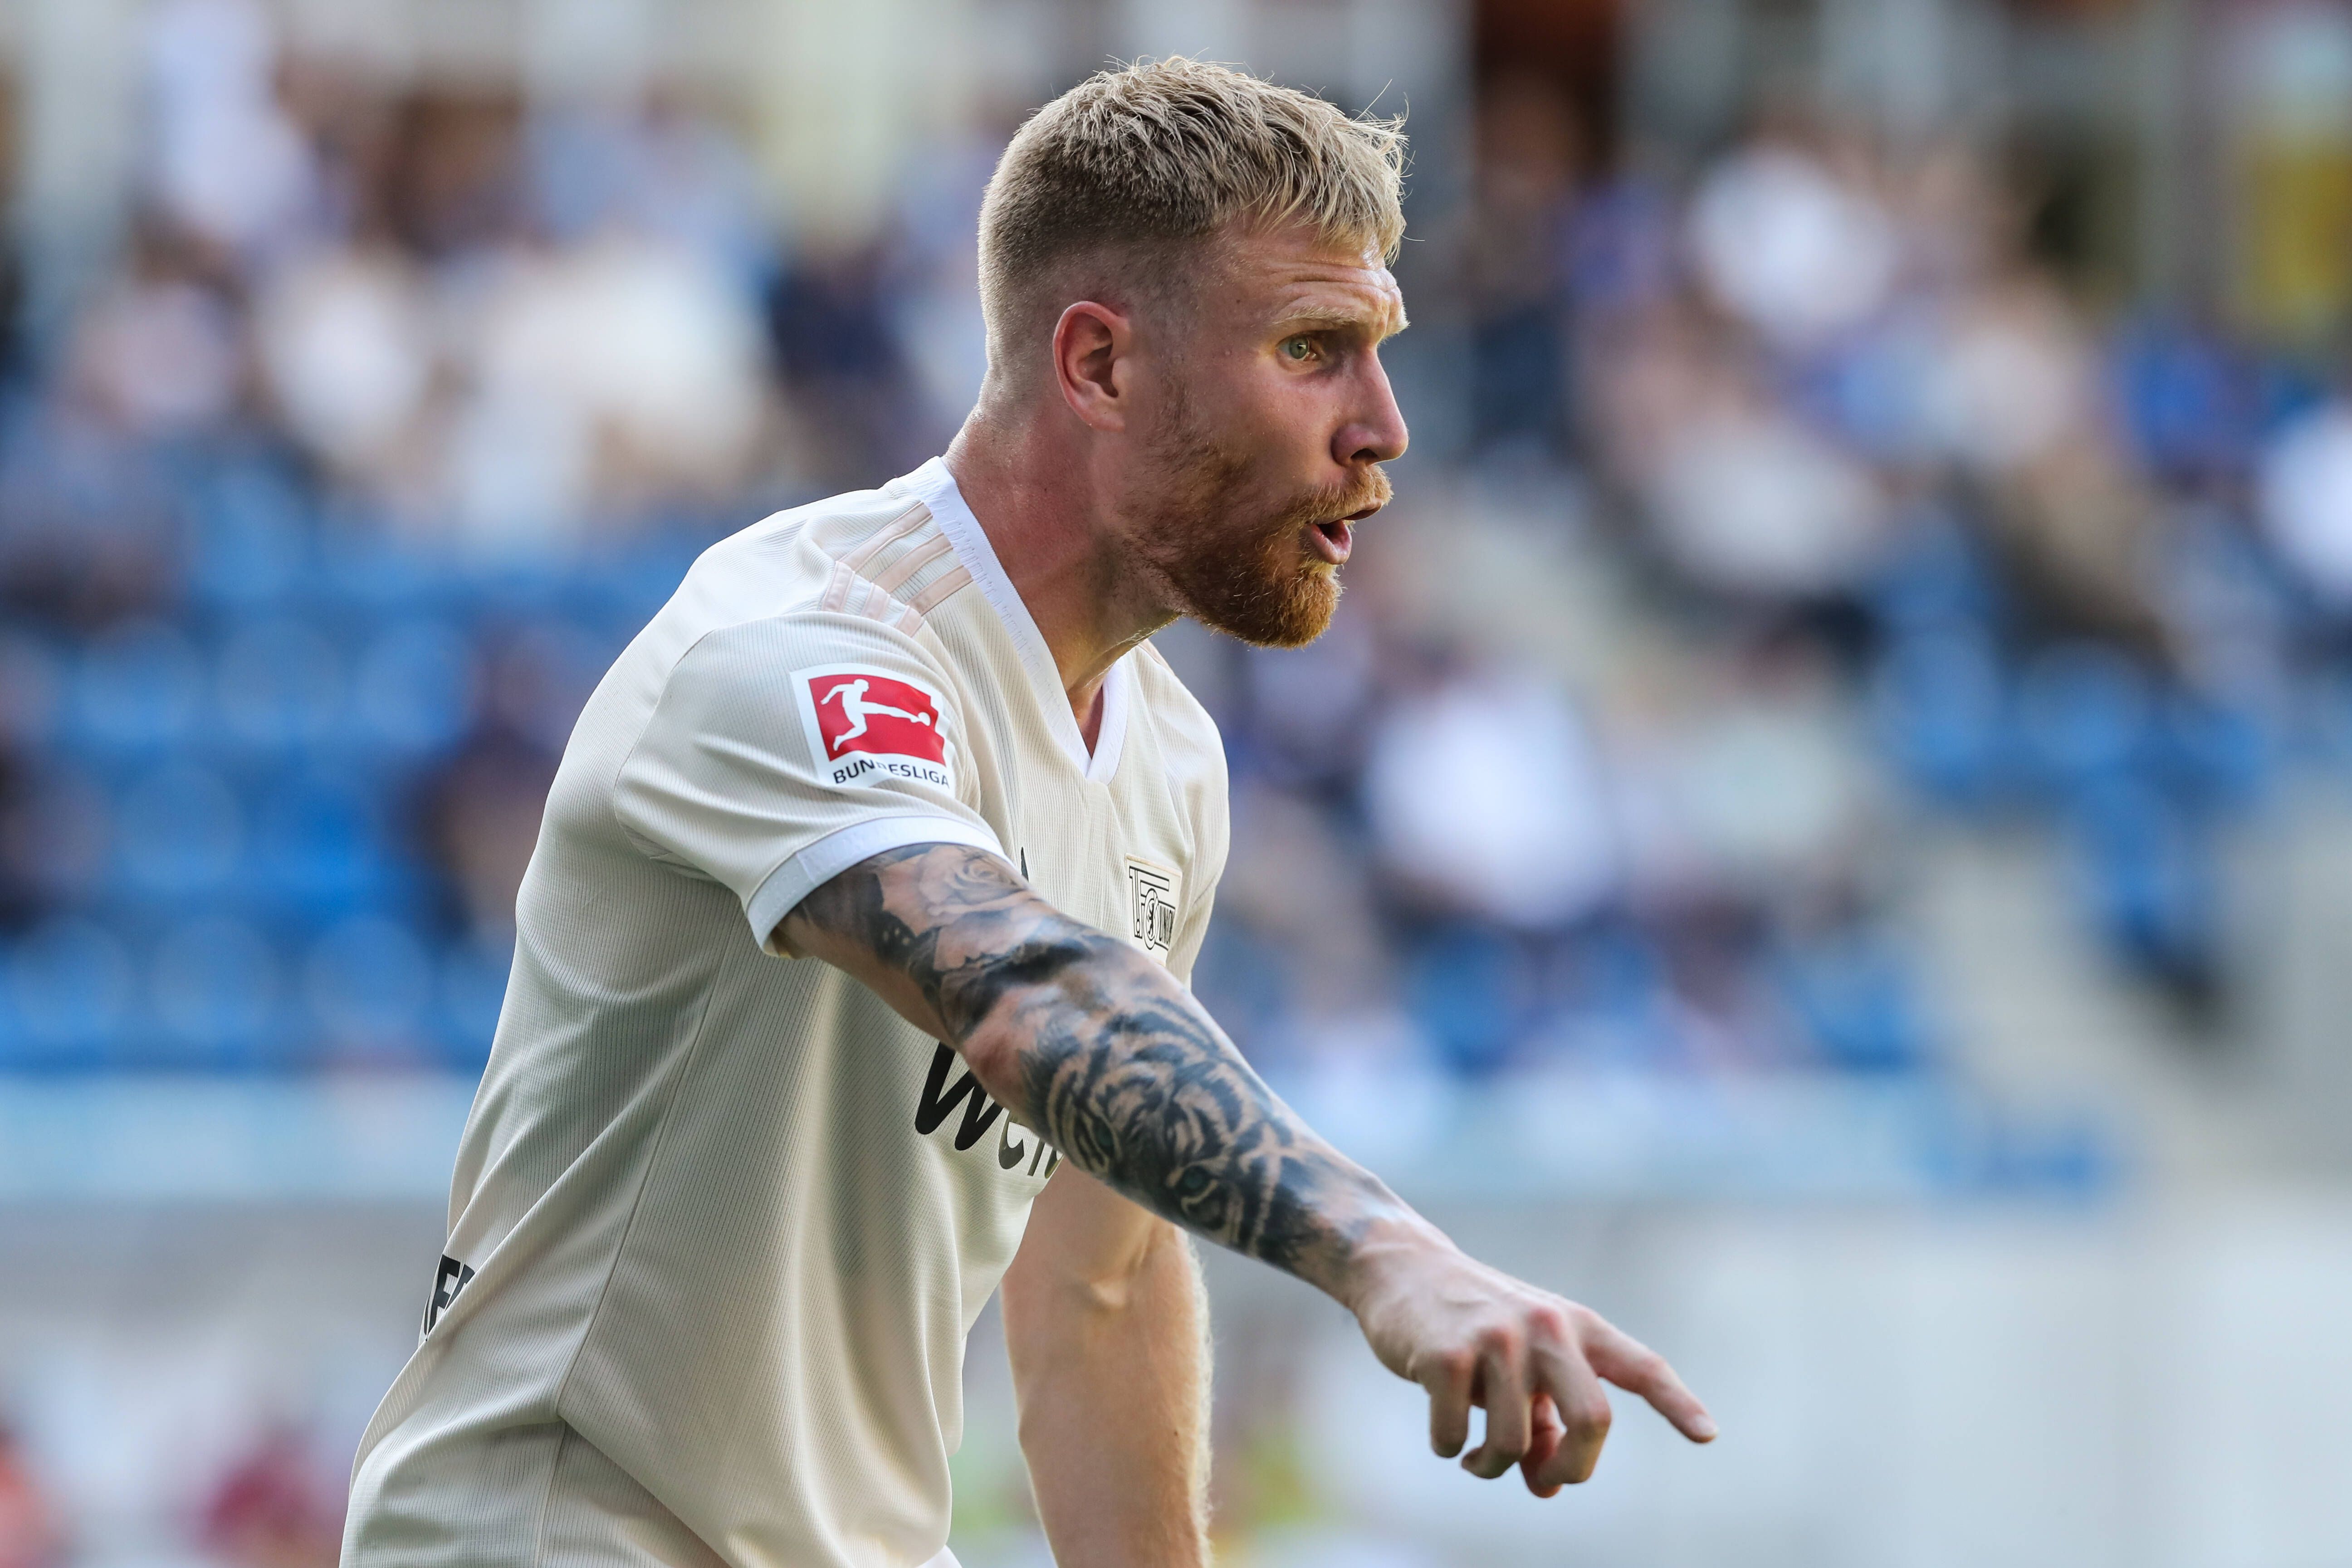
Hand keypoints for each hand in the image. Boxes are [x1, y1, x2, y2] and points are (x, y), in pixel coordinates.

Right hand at [1345, 1228, 1715, 1494]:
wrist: (1401, 1268)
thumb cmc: (1474, 1325)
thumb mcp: (1521, 1364)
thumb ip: (1543, 1422)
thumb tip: (1547, 1488)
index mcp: (1575, 1325)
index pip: (1640, 1366)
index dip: (1677, 1404)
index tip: (1707, 1437)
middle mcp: (1545, 1326)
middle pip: (1592, 1420)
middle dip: (1574, 1468)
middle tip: (1545, 1480)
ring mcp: (1496, 1338)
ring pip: (1515, 1444)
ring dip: (1493, 1467)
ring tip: (1476, 1457)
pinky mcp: (1445, 1354)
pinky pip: (1457, 1437)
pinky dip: (1451, 1449)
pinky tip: (1446, 1434)